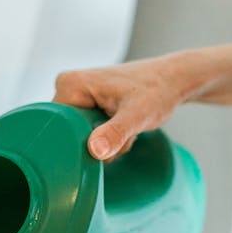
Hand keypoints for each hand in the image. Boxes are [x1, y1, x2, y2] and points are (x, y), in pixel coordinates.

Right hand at [54, 54, 192, 160]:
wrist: (174, 80)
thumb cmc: (158, 91)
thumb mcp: (137, 116)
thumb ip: (114, 133)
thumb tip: (94, 151)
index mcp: (70, 84)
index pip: (57, 127)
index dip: (80, 141)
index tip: (106, 140)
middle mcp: (67, 87)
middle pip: (68, 134)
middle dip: (96, 143)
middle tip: (122, 132)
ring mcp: (78, 96)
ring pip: (81, 137)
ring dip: (106, 142)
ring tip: (126, 127)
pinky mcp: (88, 104)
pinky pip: (90, 133)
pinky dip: (109, 137)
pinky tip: (124, 126)